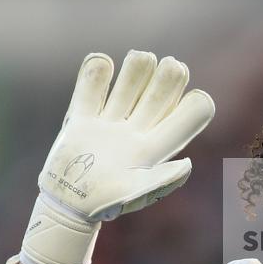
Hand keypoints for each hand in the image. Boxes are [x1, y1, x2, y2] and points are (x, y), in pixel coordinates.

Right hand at [5, 51, 214, 263]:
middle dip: (170, 76)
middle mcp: (137, 130)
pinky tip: (103, 63)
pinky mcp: (82, 118)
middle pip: (161, 92)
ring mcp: (110, 122)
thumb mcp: (137, 194)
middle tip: (170, 65)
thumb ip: (163, 179)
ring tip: (141, 58)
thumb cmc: (106, 204)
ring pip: (131, 82)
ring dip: (139, 66)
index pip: (187, 118)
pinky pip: (91, 85)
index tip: (193, 97)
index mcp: (156, 146)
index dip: (195, 104)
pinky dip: (96, 69)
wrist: (67, 205)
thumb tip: (187, 163)